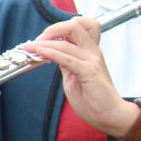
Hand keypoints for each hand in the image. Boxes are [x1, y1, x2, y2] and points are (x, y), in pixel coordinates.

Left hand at [23, 17, 137, 138]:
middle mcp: (93, 52)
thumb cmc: (95, 99)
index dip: (59, 28)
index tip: (44, 38)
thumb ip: (67, 63)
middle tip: (37, 40)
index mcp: (90, 51)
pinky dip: (50, 54)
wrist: (110, 115)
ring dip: (44, 43)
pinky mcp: (89, 72)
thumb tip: (53, 54)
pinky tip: (40, 54)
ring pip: (66, 43)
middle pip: (74, 25)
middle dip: (52, 29)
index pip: (79, 25)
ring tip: (30, 48)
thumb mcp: (75, 76)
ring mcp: (92, 61)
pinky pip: (66, 58)